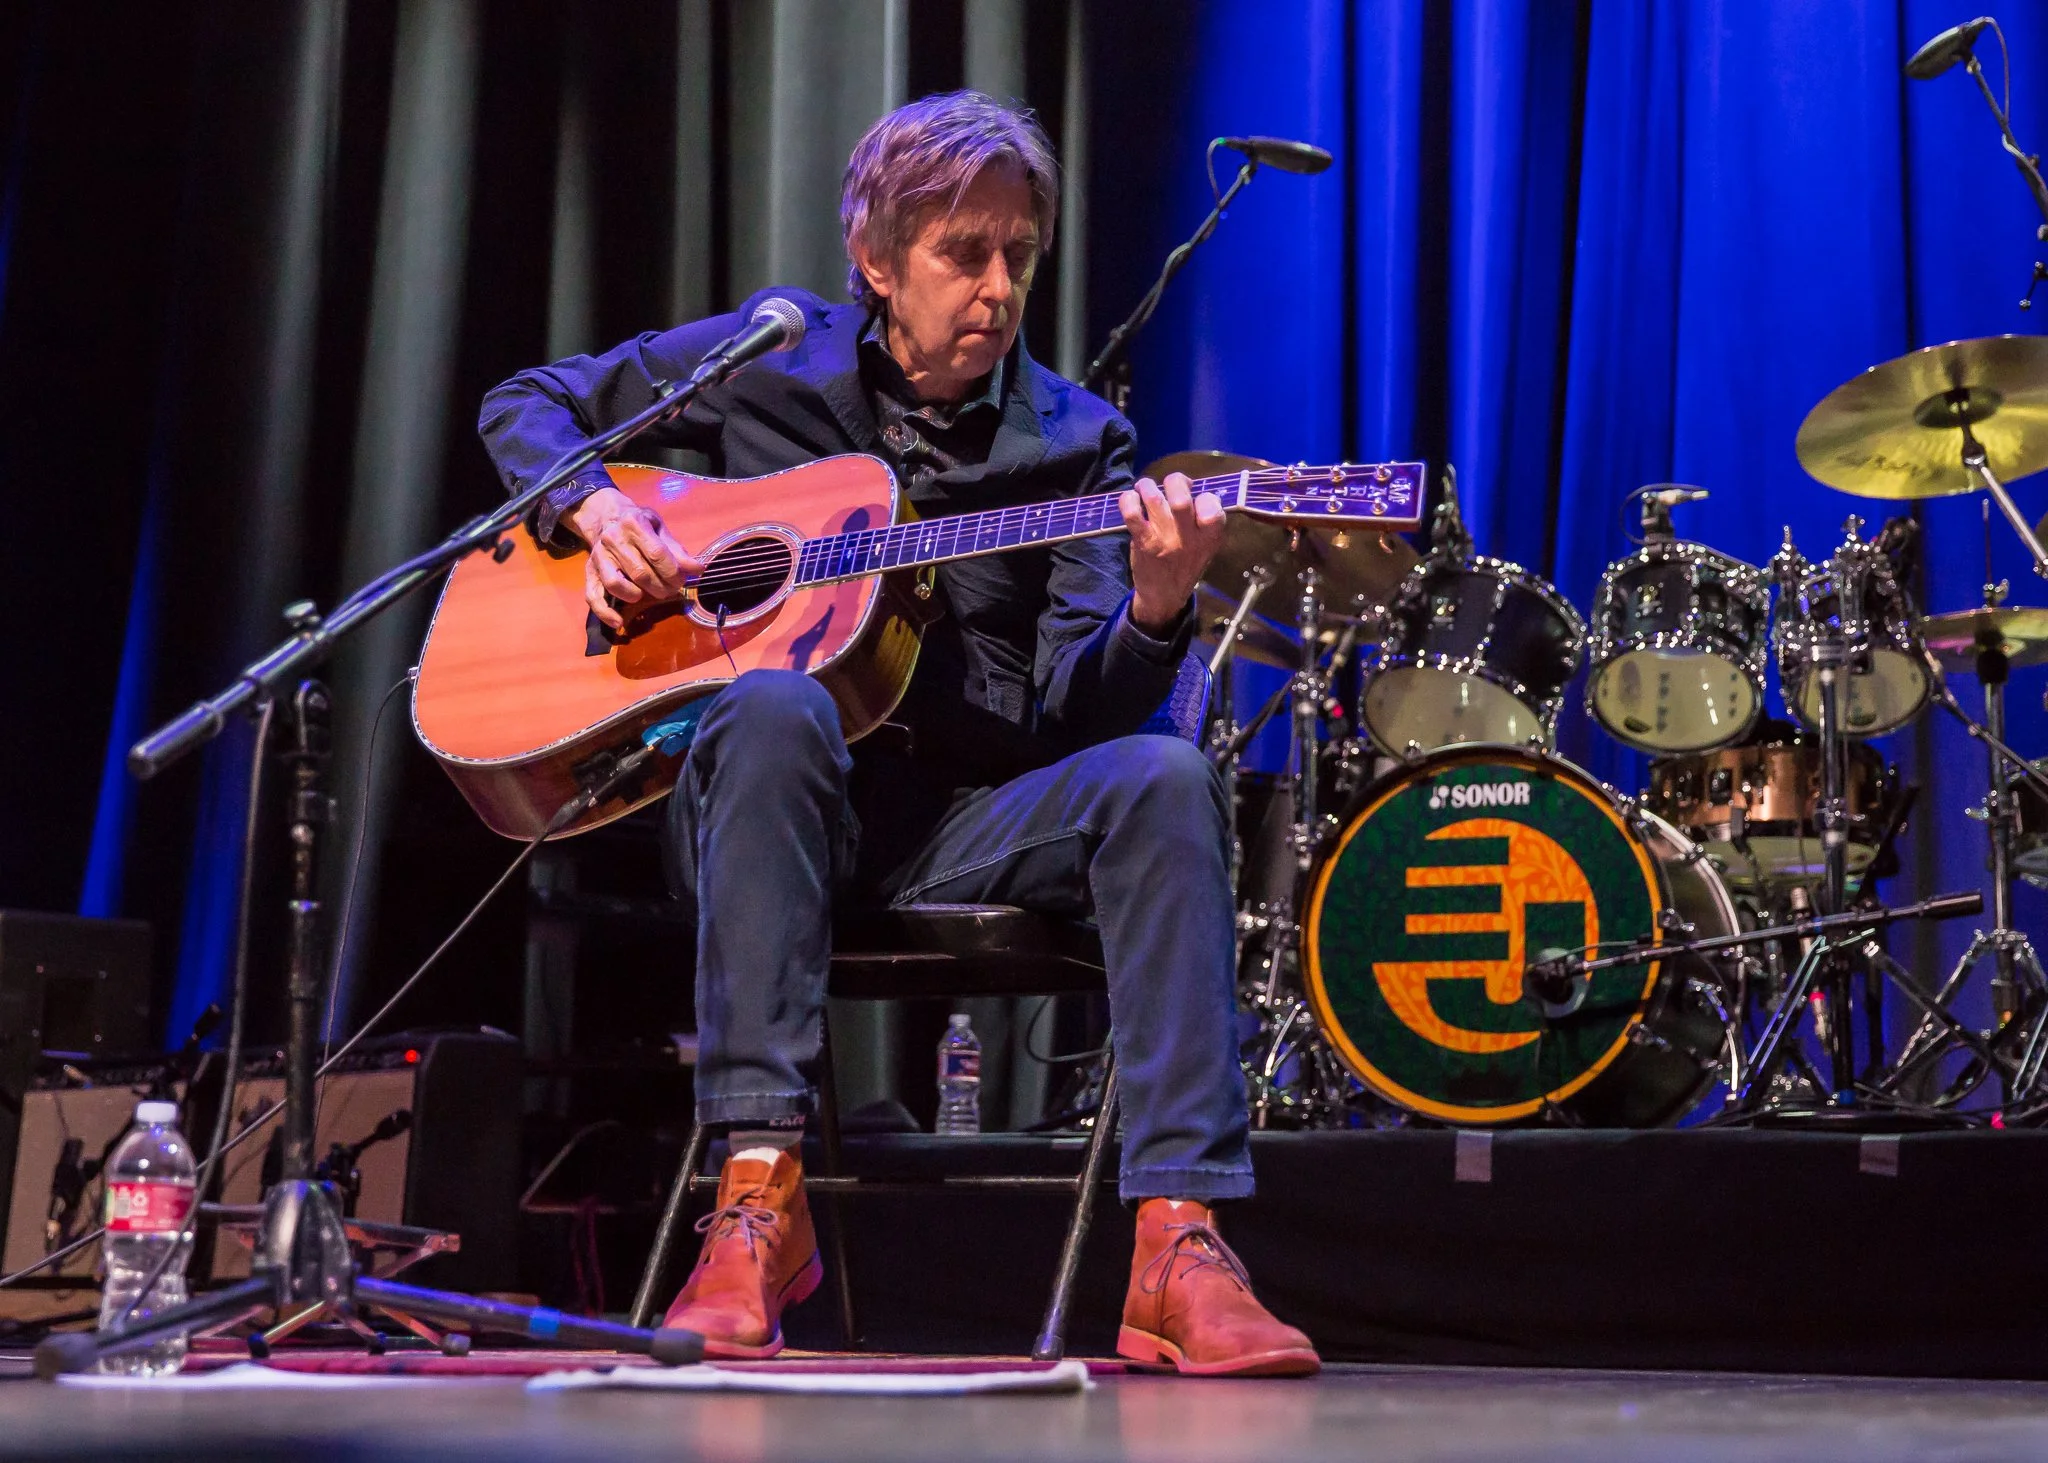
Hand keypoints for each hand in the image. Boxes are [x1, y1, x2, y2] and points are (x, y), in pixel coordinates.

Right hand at [567, 486, 701, 632]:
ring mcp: (598, 556)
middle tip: (670, 590)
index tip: (681, 580)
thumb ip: (677, 551)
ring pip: (615, 584)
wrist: (606, 517)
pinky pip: (593, 596)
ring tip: (650, 595)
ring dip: (637, 596)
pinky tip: (619, 622)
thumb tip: (698, 569)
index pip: (656, 554)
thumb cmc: (639, 524)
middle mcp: (613, 539)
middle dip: (660, 587)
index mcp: (634, 523)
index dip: (672, 572)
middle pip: (639, 572)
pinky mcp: (589, 571)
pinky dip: (605, 613)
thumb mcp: (659, 528)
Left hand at [1119, 472, 1224, 634]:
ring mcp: (1164, 539)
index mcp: (1209, 536)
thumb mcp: (1206, 545)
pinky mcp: (1143, 542)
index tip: (1195, 496)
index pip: (1213, 506)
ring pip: (1154, 499)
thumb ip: (1205, 519)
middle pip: (1181, 499)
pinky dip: (1128, 500)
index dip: (1204, 495)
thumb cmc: (1185, 563)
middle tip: (1168, 486)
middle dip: (1174, 481)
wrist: (1165, 595)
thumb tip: (1191, 485)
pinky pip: (1132, 513)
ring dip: (1147, 486)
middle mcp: (1188, 537)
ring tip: (1145, 488)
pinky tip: (1131, 499)